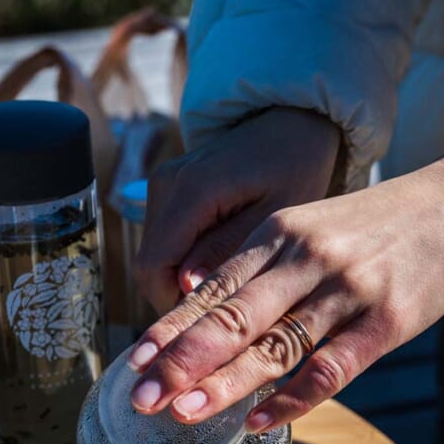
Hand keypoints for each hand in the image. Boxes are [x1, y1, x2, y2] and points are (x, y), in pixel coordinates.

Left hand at [128, 118, 443, 430]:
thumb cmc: (374, 225)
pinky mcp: (386, 322)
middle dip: (182, 360)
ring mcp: (347, 291)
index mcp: (279, 234)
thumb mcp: (309, 227)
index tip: (134, 362)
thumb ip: (263, 269)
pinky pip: (331, 367)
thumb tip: (206, 313)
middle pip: (233, 317)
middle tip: (142, 396)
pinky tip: (261, 420)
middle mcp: (305, 259)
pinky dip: (294, 398)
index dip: (170, 329)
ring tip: (185, 412)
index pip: (213, 289)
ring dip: (227, 382)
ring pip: (275, 345)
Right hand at [136, 107, 340, 313]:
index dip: (172, 306)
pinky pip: (165, 242)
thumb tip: (186, 286)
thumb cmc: (294, 165)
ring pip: (155, 258)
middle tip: (225, 310)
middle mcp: (165, 185)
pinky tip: (221, 261)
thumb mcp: (274, 214)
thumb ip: (228, 250)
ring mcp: (161, 186)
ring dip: (183, 280)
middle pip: (149, 267)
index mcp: (191, 190)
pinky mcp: (166, 191)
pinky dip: (185, 262)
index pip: (154, 267)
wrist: (290, 121)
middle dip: (179, 297)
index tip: (208, 322)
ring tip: (229, 282)